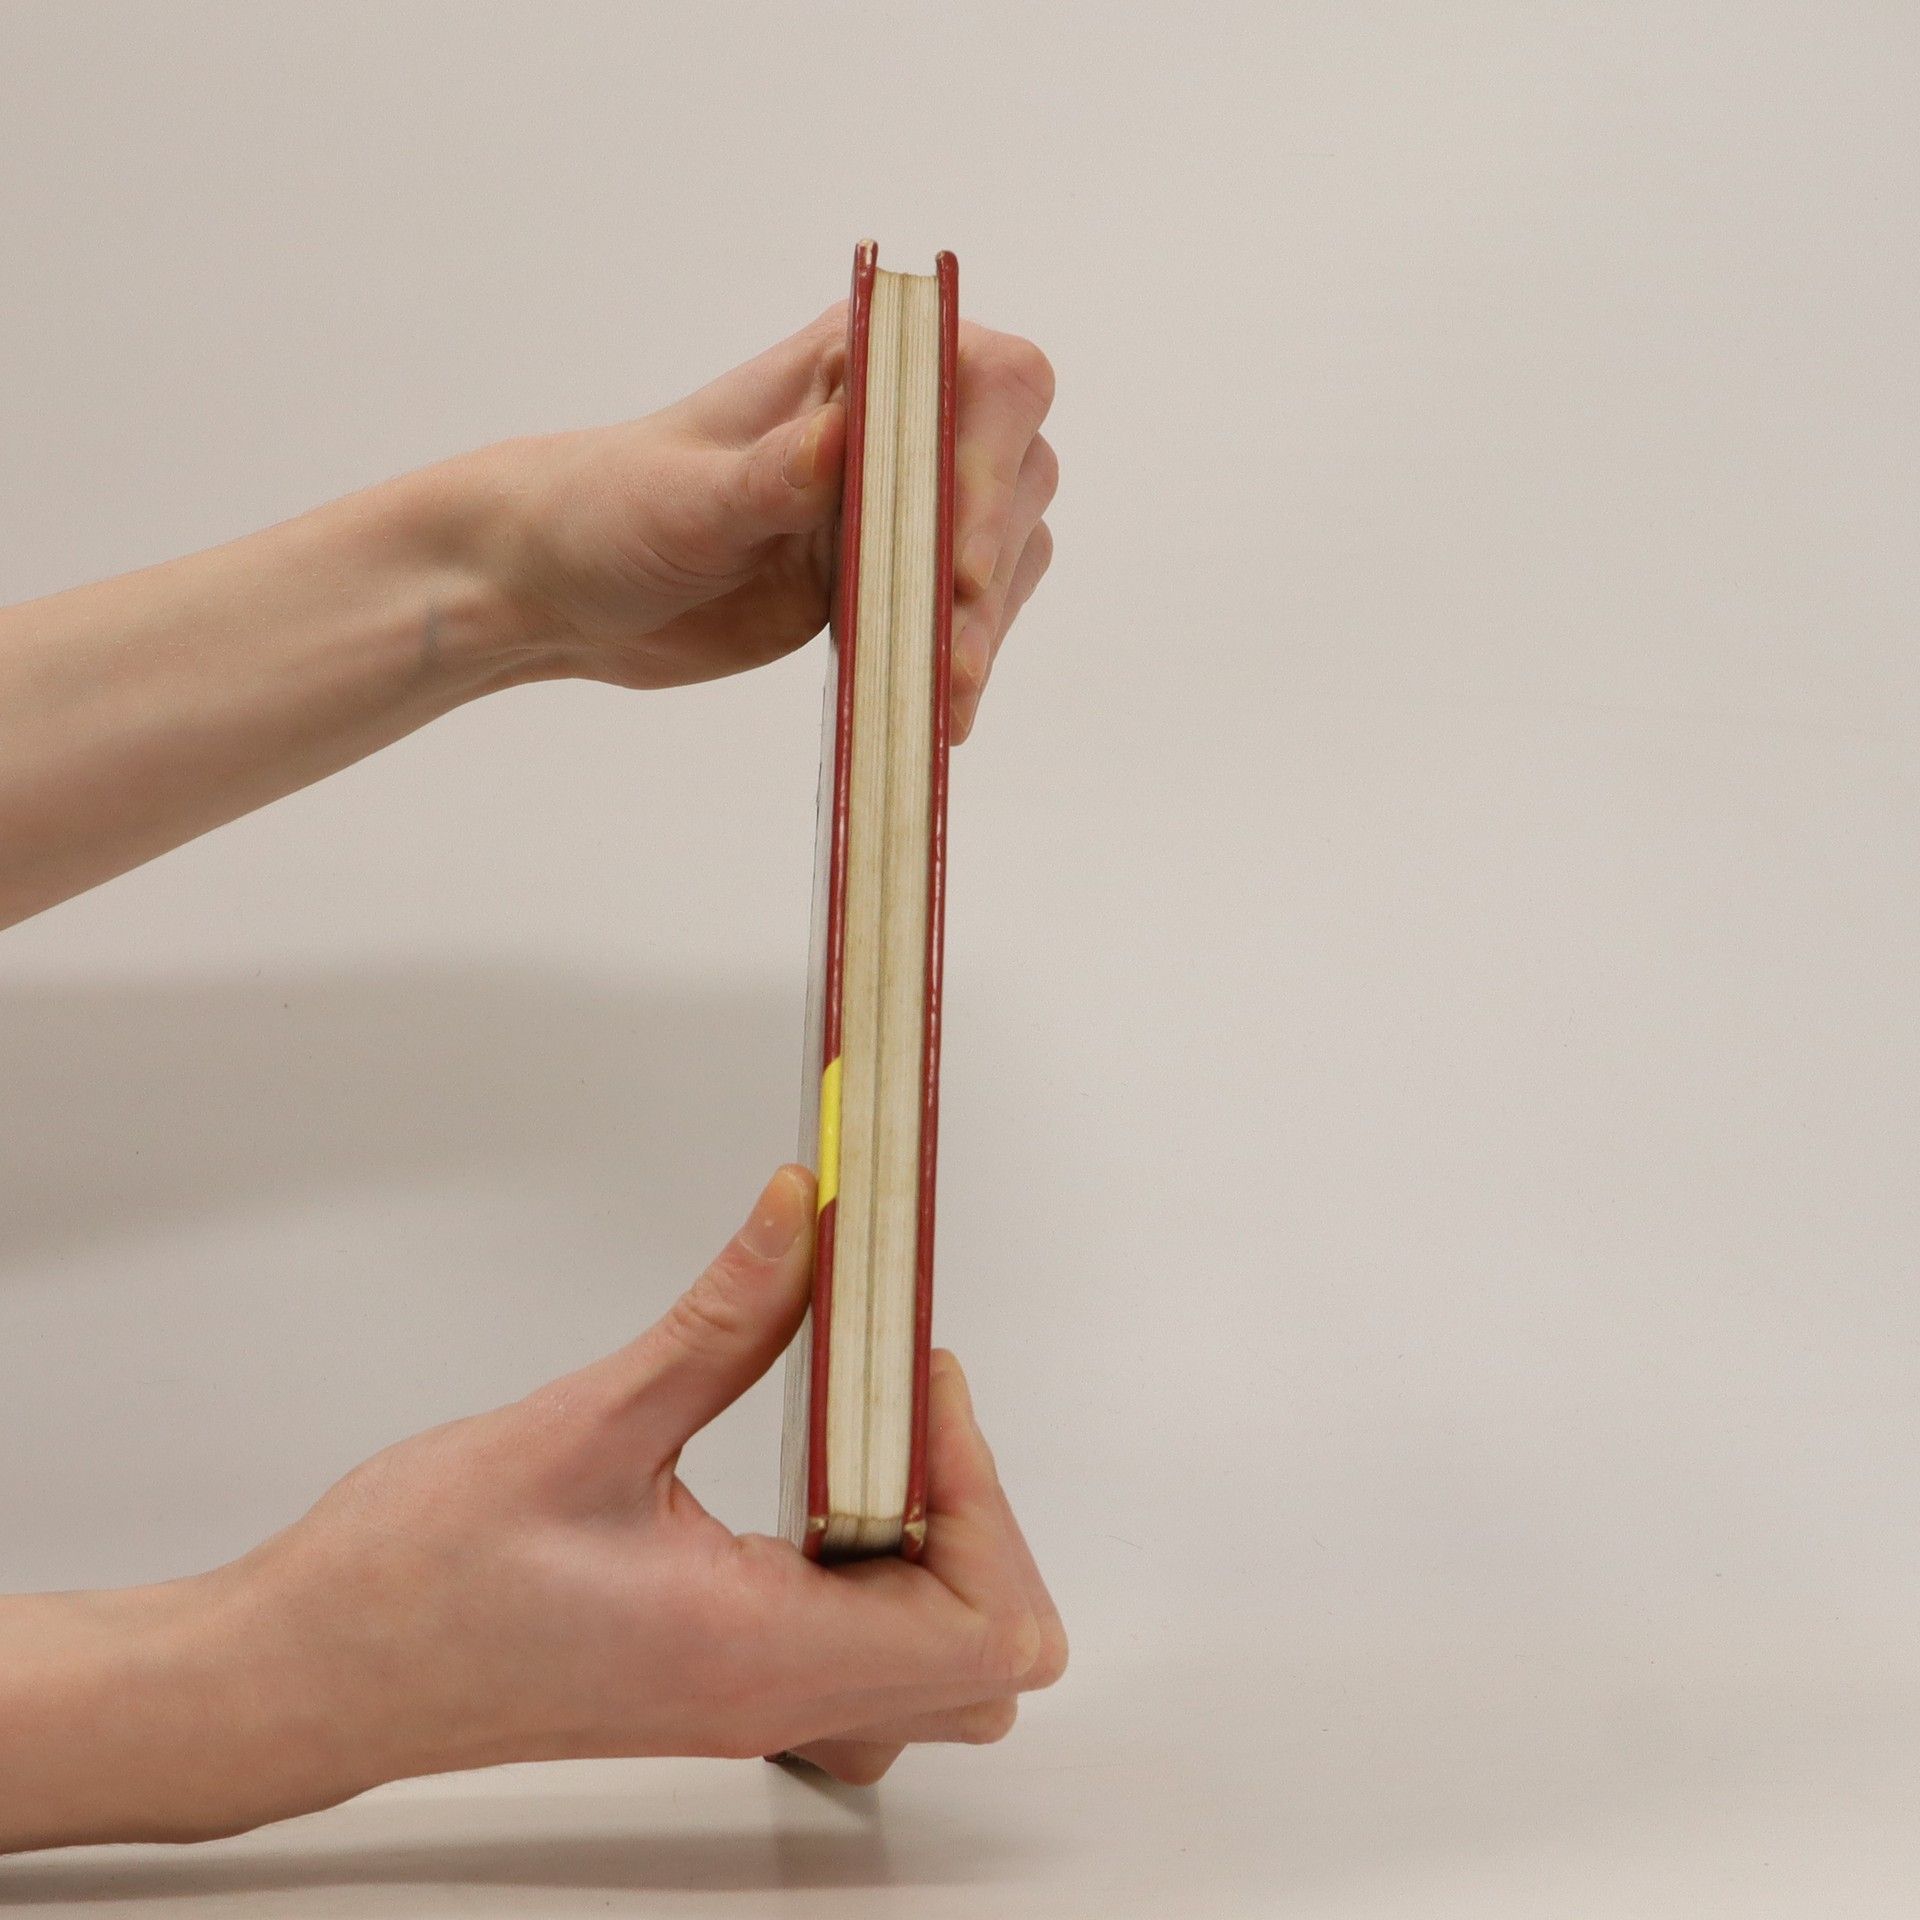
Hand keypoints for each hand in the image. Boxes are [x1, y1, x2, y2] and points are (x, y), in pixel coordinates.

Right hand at [200, 1165, 1064, 1827]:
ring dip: (930, 1547)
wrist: (306, 1675)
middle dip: (976, 1513)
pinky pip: (858, 1656)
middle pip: (986, 1659)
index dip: (984, 1489)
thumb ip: (723, 1320)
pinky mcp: (718, 1685)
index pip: (989, 1626)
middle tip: (894, 1404)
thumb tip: (805, 1223)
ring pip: (932, 1668)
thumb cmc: (409, 1584)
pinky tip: (804, 1487)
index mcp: (758, 1651)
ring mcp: (748, 1704)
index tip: (914, 1380)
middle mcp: (770, 1698)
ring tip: (851, 1442)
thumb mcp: (584, 1425)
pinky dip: (873, 1571)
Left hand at [473, 305, 1056, 740]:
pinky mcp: (890, 583)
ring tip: (946, 696)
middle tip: (951, 654)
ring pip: (1004, 551)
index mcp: (853, 366)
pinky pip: (963, 615)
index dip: (990, 461)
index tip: (961, 558)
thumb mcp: (685, 498)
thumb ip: (769, 474)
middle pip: (1014, 471)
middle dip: (991, 563)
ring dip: (987, 624)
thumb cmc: (611, 509)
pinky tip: (943, 711)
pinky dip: (963, 660)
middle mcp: (896, 427)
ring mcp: (901, 509)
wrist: (570, 587)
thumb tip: (841, 439)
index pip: (980, 380)